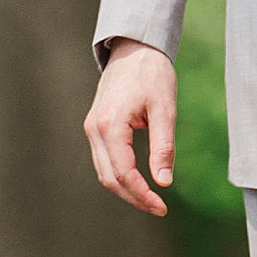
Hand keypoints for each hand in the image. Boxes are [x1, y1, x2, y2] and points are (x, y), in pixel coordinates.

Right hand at [83, 38, 175, 215]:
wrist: (134, 48)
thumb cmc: (152, 75)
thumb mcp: (165, 110)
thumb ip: (163, 147)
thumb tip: (164, 182)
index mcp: (110, 125)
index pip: (123, 173)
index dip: (142, 195)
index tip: (163, 206)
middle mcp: (95, 128)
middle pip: (109, 178)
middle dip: (134, 197)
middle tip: (159, 208)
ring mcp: (92, 127)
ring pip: (103, 171)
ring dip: (125, 189)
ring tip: (150, 199)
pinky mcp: (95, 125)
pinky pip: (103, 159)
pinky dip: (118, 175)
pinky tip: (138, 180)